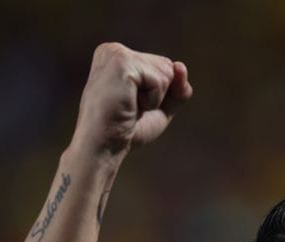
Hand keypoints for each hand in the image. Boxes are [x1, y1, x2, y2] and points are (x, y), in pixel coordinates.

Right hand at [70, 43, 192, 158]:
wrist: (104, 147)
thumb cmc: (128, 130)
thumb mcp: (160, 106)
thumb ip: (177, 87)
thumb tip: (180, 65)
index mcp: (118, 56)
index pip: (165, 67)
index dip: (160, 94)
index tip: (134, 105)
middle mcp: (114, 49)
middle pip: (168, 66)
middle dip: (159, 95)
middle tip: (131, 108)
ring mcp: (116, 54)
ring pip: (167, 72)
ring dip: (155, 98)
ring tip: (129, 106)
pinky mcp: (121, 63)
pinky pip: (160, 80)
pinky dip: (152, 100)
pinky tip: (130, 105)